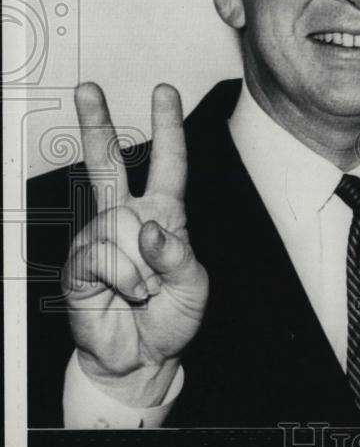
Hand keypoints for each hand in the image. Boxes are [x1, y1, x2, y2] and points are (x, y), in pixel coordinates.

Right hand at [62, 82, 207, 407]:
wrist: (141, 358)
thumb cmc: (171, 317)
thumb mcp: (193, 285)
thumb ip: (178, 255)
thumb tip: (148, 229)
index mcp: (163, 215)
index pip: (168, 164)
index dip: (167, 128)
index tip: (164, 92)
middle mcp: (128, 218)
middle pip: (108, 163)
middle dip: (97, 123)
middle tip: (88, 88)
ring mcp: (99, 238)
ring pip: (116, 225)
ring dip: (141, 265)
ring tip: (145, 289)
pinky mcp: (79, 264)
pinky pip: (103, 256)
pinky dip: (125, 280)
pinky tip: (126, 295)